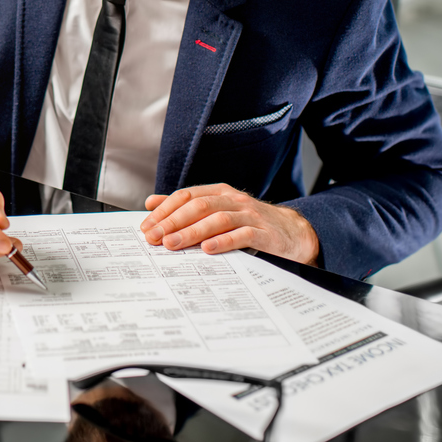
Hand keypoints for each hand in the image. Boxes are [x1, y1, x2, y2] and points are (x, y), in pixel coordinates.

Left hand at [139, 183, 319, 264]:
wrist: (294, 234)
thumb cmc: (251, 223)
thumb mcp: (218, 210)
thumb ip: (186, 206)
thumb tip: (151, 203)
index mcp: (219, 192)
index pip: (186, 196)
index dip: (164, 210)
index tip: (146, 227)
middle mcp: (233, 200)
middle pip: (198, 206)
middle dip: (172, 222)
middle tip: (154, 238)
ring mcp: (250, 215)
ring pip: (216, 219)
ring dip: (192, 232)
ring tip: (173, 244)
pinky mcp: (264, 233)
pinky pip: (242, 235)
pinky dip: (223, 241)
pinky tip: (208, 249)